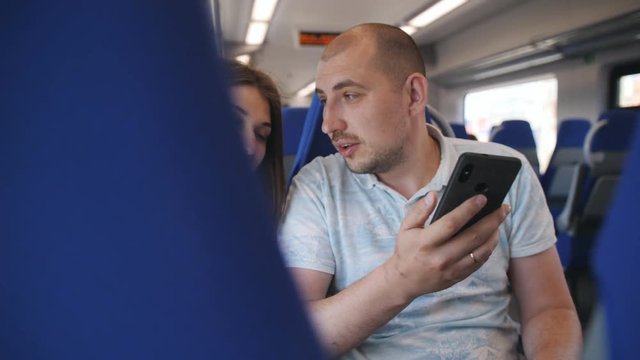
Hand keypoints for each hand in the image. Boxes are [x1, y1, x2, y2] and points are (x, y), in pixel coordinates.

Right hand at [384, 192, 509, 301]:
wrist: (405, 281)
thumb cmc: (407, 250)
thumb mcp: (406, 227)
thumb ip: (420, 210)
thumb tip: (434, 194)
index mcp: (426, 242)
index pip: (451, 223)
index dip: (468, 209)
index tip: (482, 198)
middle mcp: (441, 256)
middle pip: (473, 236)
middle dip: (492, 220)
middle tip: (503, 208)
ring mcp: (451, 269)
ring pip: (481, 250)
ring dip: (494, 234)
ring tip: (499, 220)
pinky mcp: (458, 276)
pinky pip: (479, 262)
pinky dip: (489, 248)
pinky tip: (491, 236)